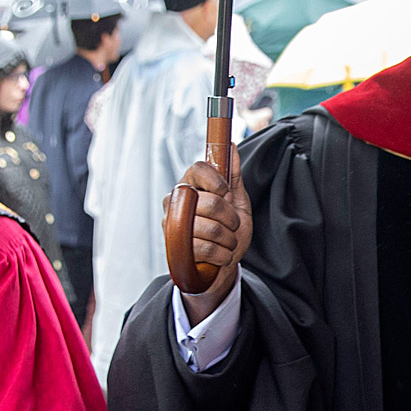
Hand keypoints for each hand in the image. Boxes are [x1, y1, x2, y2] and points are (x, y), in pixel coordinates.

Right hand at [168, 149, 251, 320]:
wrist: (222, 265)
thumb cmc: (228, 230)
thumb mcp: (237, 201)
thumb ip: (233, 176)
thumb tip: (230, 146)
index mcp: (191, 185)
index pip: (197, 169)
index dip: (216, 181)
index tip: (227, 194)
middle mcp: (177, 201)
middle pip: (209, 202)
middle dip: (230, 218)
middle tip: (233, 225)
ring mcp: (173, 224)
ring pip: (209, 228)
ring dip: (228, 239)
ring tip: (228, 242)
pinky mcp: (175, 247)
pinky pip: (204, 248)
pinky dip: (222, 254)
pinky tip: (222, 255)